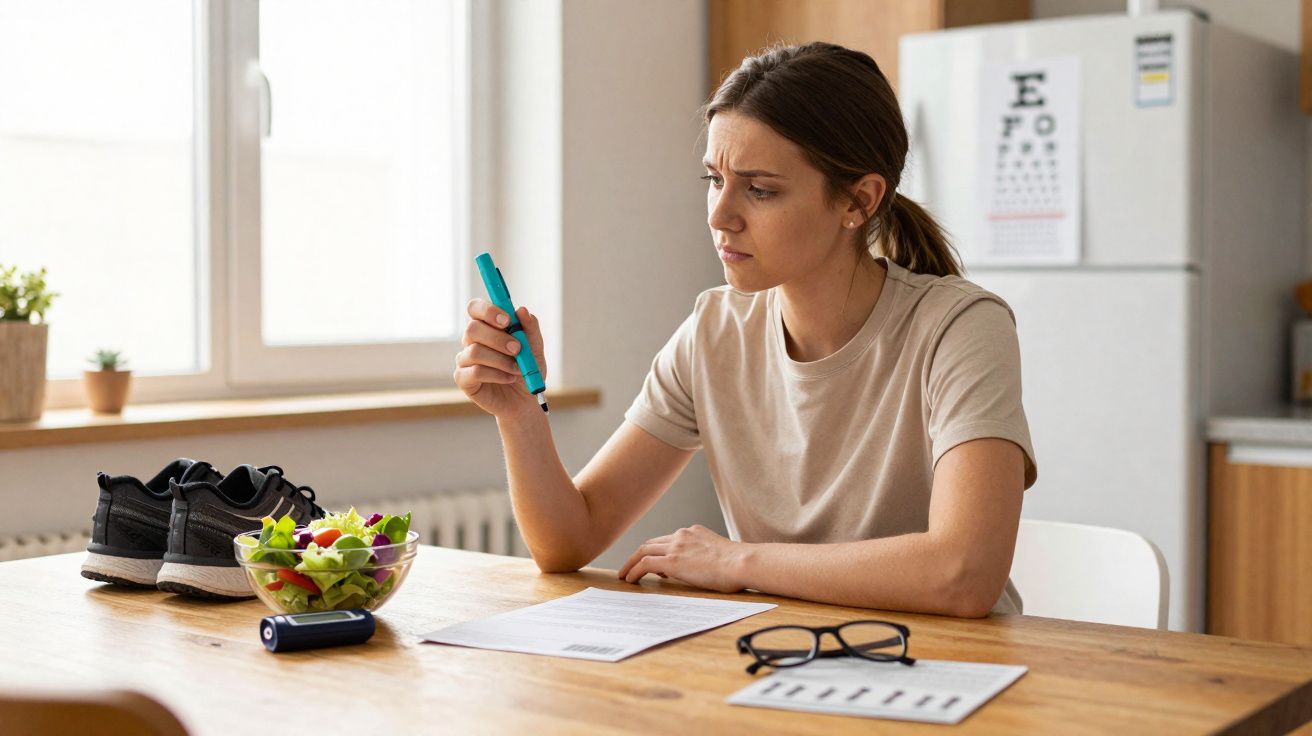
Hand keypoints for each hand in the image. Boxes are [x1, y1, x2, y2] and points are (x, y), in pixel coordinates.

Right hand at [453, 299, 548, 419]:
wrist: (525, 400)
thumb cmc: (527, 370)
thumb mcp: (535, 349)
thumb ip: (530, 329)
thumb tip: (522, 310)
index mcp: (486, 326)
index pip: (475, 308)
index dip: (488, 310)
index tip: (507, 320)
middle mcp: (471, 340)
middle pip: (472, 328)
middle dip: (498, 338)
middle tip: (518, 349)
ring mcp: (465, 359)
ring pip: (475, 351)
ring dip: (501, 360)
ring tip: (518, 369)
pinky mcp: (463, 379)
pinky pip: (475, 372)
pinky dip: (497, 374)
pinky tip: (509, 378)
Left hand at [616, 524, 747, 592]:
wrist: (742, 562)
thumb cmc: (738, 565)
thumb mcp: (718, 554)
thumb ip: (703, 556)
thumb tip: (695, 568)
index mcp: (693, 532)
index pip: (667, 540)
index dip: (657, 552)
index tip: (652, 565)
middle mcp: (682, 535)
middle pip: (651, 543)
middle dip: (638, 555)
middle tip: (630, 567)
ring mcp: (676, 546)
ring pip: (643, 550)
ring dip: (631, 563)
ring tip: (625, 575)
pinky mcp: (673, 560)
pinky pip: (645, 563)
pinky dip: (634, 570)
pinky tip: (630, 580)